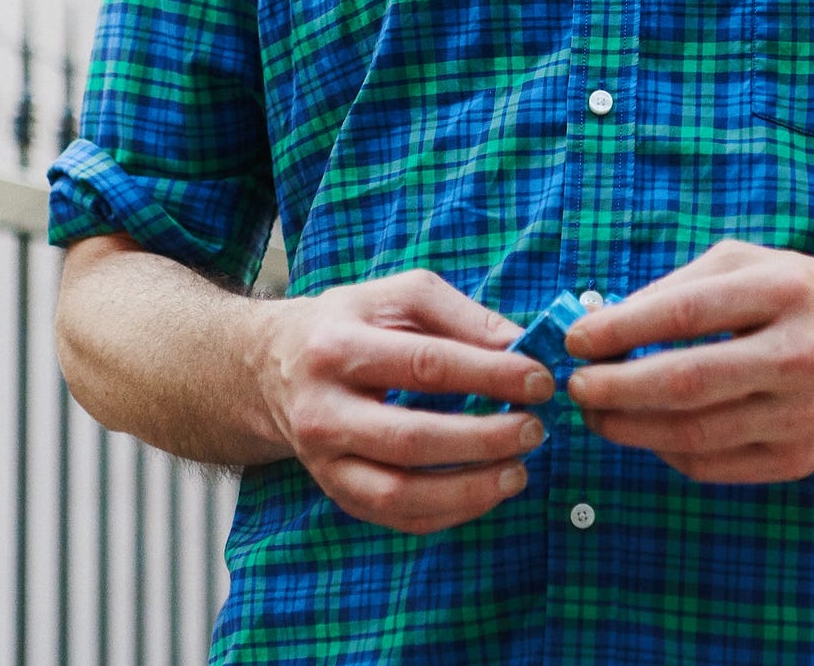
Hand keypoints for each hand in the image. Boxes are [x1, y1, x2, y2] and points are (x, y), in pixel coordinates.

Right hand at [256, 269, 554, 533]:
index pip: (425, 365)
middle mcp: (324, 410)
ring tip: (519, 471)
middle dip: (483, 438)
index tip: (539, 380)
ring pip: (400, 493)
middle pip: (411, 439)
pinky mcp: (336, 493)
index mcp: (339, 347)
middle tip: (534, 428)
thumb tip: (520, 346)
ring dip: (469, 489)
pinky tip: (487, 491)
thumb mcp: (399, 296)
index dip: (489, 374)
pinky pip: (396, 517)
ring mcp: (325, 461)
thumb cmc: (350, 323)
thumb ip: (461, 315)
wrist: (274, 367)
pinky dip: (449, 512)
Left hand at [563, 239, 813, 483]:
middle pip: (685, 382)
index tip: (576, 338)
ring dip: (630, 427)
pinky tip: (645, 432)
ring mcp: (801, 415)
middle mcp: (797, 354)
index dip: (620, 328)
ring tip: (596, 413)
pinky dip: (668, 452)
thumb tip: (607, 317)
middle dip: (615, 387)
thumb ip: (682, 285)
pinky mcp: (799, 460)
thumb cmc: (810, 295)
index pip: (684, 313)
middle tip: (575, 386)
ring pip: (694, 434)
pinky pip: (714, 465)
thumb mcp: (754, 263)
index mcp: (783, 291)